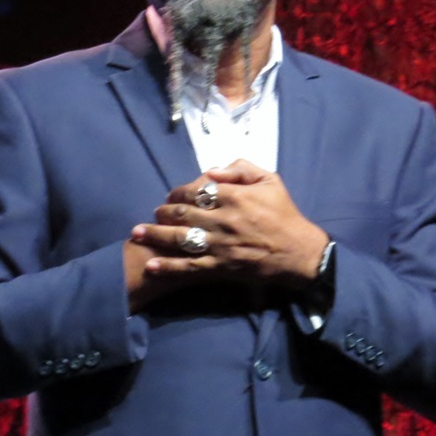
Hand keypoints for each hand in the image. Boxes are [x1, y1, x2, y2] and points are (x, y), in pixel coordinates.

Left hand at [129, 159, 328, 288]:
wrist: (298, 252)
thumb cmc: (284, 214)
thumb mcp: (270, 179)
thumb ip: (241, 168)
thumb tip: (211, 170)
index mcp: (234, 196)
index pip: (196, 190)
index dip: (178, 192)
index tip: (171, 195)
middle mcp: (223, 219)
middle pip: (182, 212)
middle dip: (163, 211)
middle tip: (154, 212)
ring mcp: (220, 245)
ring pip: (180, 238)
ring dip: (156, 235)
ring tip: (137, 233)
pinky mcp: (221, 267)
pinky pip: (190, 267)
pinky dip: (169, 266)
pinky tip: (152, 264)